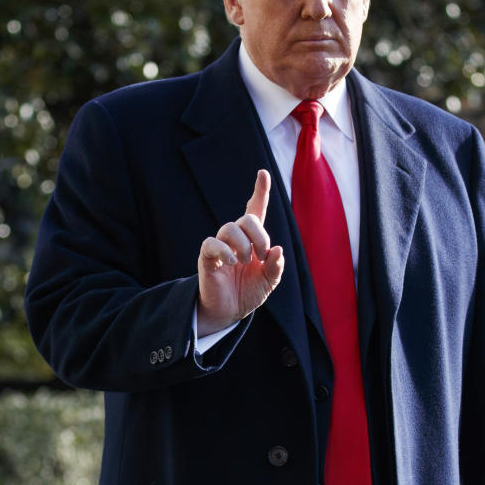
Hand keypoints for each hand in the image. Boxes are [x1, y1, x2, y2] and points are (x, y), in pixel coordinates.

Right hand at [196, 169, 284, 335]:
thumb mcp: (269, 281)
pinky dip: (224, 251)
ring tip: (245, 261)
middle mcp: (236, 238)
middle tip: (261, 254)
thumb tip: (277, 250)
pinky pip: (212, 243)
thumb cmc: (248, 292)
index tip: (263, 173)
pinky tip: (231, 262)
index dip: (260, 191)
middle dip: (259, 235)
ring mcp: (220, 246)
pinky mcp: (207, 257)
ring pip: (229, 227)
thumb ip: (276, 266)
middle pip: (247, 218)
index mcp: (253, 239)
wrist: (230, 312)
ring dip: (243, 245)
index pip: (255, 209)